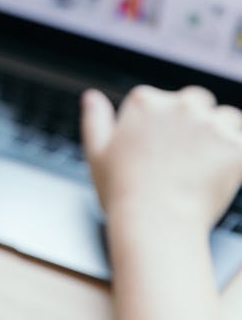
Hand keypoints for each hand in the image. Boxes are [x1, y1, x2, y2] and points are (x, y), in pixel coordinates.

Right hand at [81, 84, 241, 228]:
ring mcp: (209, 123)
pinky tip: (225, 174)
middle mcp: (178, 105)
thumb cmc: (124, 192)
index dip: (163, 124)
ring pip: (227, 117)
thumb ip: (95, 120)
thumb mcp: (98, 154)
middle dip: (196, 121)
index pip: (162, 99)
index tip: (162, 148)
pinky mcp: (235, 145)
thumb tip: (92, 97)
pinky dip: (237, 156)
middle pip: (197, 100)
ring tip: (209, 165)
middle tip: (188, 156)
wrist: (155, 223)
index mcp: (145, 102)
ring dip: (222, 134)